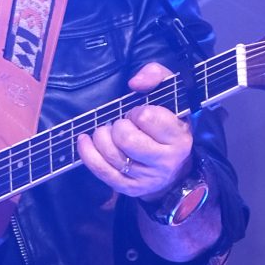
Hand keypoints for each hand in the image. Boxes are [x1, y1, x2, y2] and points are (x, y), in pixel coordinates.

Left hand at [75, 62, 194, 201]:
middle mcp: (165, 162)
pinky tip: (85, 140)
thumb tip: (134, 83)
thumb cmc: (167, 124)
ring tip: (109, 133)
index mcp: (179, 138)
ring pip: (111, 153)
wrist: (174, 167)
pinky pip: (101, 171)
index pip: (146, 117)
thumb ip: (156, 75)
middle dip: (119, 126)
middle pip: (126, 138)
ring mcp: (146, 178)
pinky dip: (88, 153)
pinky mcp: (129, 189)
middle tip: (124, 125)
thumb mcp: (170, 94)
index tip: (141, 115)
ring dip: (103, 137)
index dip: (138, 112)